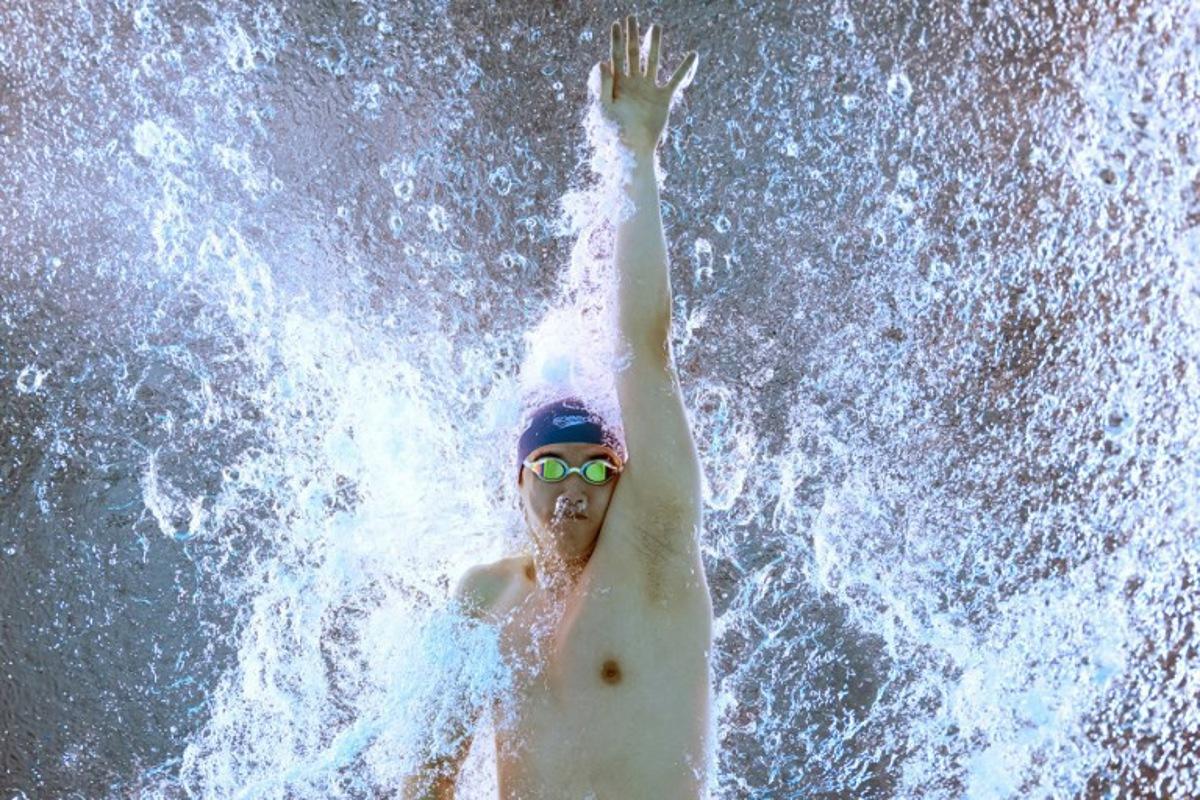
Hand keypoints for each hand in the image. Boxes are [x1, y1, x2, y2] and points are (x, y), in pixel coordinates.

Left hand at [597, 14, 697, 153]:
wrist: (633, 150)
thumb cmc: (615, 133)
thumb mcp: (605, 108)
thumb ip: (603, 86)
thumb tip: (602, 61)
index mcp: (617, 84)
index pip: (616, 56)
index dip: (616, 40)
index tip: (617, 24)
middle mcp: (633, 83)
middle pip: (632, 54)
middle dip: (632, 36)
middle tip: (632, 17)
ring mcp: (649, 89)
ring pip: (652, 61)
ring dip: (653, 44)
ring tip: (656, 27)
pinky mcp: (663, 98)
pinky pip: (676, 80)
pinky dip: (684, 68)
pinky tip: (693, 55)